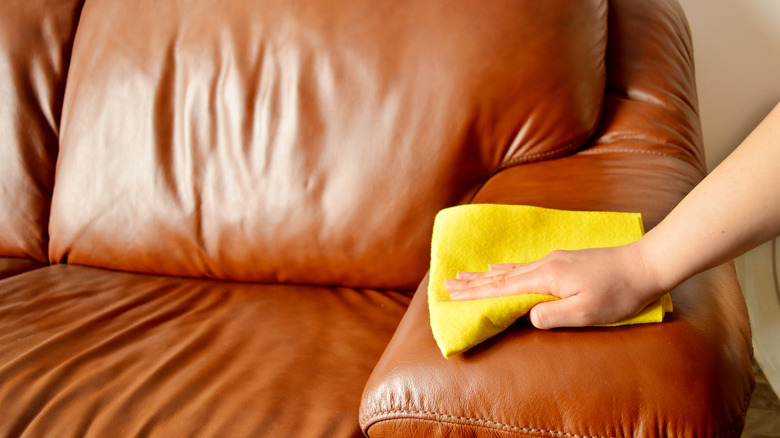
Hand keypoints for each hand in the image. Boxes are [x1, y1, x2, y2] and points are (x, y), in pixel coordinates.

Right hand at [443, 244, 666, 328]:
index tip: (452, 295)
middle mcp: (544, 264)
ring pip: (509, 269)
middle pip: (500, 276)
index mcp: (546, 277)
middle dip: (472, 282)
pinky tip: (499, 267)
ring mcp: (553, 260)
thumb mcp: (587, 312)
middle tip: (446, 284)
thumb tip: (527, 316)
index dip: (476, 294)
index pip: (502, 288)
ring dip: (484, 275)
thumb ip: (553, 315)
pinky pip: (523, 265)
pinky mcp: (562, 261)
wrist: (644, 265)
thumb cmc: (619, 293)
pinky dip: (504, 269)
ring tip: (464, 275)